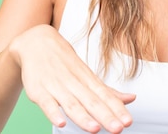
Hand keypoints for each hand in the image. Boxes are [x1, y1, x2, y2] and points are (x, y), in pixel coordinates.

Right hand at [9, 25, 134, 132]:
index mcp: (87, 80)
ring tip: (95, 129)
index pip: (105, 96)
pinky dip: (53, 113)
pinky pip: (46, 103)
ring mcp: (56, 86)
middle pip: (91, 101)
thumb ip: (107, 91)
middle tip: (118, 128)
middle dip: (105, 116)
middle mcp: (74, 83)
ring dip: (83, 117)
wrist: (36, 42)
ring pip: (71, 104)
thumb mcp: (87, 75)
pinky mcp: (39, 91)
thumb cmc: (64, 62)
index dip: (117, 109)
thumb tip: (131, 99)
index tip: (127, 121)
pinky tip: (61, 123)